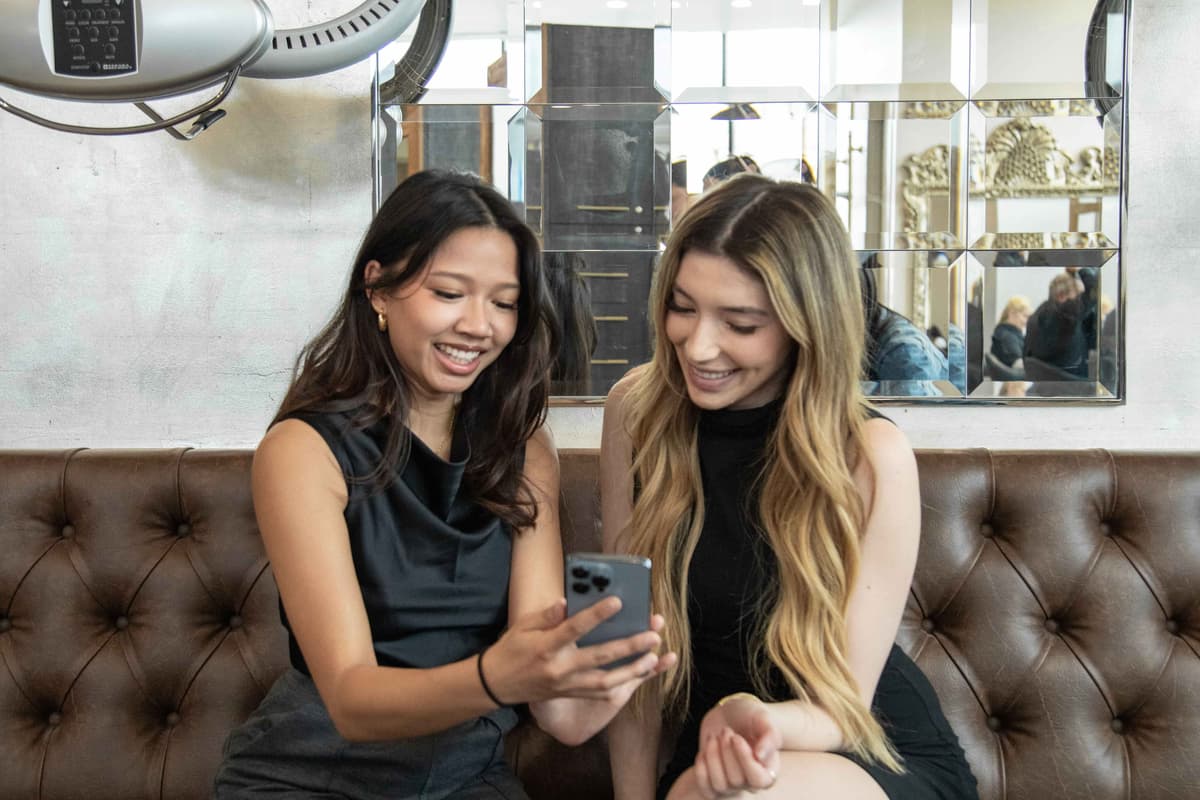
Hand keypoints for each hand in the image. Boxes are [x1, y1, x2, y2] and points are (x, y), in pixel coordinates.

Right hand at [483, 598, 672, 704]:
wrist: (497, 685)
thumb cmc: (511, 650)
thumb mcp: (523, 627)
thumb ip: (547, 615)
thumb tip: (565, 601)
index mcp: (546, 647)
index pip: (575, 629)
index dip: (597, 615)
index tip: (617, 601)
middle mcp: (560, 668)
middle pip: (600, 657)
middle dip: (629, 647)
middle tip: (653, 635)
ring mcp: (567, 685)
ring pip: (606, 682)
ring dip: (633, 671)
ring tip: (654, 658)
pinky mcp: (571, 694)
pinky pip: (601, 694)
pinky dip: (622, 686)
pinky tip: (640, 677)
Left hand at [692, 696, 780, 797]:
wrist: (729, 714)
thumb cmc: (749, 717)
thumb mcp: (762, 718)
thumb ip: (769, 735)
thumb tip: (760, 756)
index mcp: (768, 770)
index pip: (758, 780)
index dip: (744, 759)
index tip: (736, 737)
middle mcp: (750, 782)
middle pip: (737, 781)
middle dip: (727, 751)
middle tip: (726, 731)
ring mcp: (731, 784)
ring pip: (720, 785)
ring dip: (713, 757)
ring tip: (715, 737)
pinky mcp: (713, 781)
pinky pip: (705, 788)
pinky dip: (701, 767)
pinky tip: (705, 749)